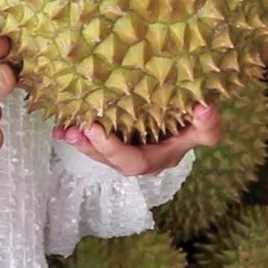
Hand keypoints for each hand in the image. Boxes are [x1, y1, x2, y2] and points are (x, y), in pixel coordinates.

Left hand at [53, 103, 222, 175]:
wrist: (190, 114)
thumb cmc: (196, 119)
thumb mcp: (206, 124)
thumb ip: (208, 122)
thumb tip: (204, 107)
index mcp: (162, 157)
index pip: (140, 161)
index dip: (115, 150)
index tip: (95, 129)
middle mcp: (142, 159)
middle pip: (115, 160)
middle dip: (95, 146)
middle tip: (80, 127)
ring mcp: (128, 149)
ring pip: (101, 152)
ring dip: (83, 142)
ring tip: (66, 130)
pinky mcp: (116, 138)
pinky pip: (95, 141)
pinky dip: (77, 134)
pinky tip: (60, 127)